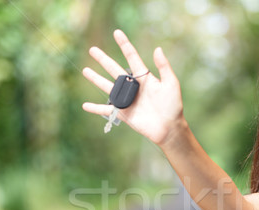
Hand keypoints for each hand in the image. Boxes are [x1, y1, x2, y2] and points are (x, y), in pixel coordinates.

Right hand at [82, 30, 184, 144]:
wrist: (169, 128)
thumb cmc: (173, 106)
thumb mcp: (171, 84)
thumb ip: (164, 67)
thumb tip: (158, 49)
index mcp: (144, 78)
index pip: (132, 58)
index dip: (124, 45)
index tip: (117, 33)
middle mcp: (133, 87)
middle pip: (114, 70)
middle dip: (103, 59)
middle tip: (92, 50)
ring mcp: (127, 100)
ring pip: (107, 86)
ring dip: (95, 79)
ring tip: (85, 70)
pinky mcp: (123, 113)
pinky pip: (107, 110)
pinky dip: (95, 108)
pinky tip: (85, 105)